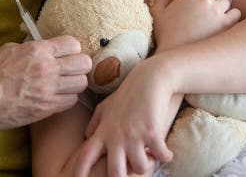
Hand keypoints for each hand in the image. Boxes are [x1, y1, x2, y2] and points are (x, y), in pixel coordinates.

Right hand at [0, 36, 90, 129]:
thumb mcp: (10, 50)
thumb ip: (34, 47)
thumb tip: (48, 47)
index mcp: (37, 50)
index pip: (74, 44)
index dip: (71, 48)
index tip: (66, 53)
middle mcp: (47, 69)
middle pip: (84, 63)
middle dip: (78, 64)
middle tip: (69, 68)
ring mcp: (48, 90)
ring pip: (82, 83)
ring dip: (74, 82)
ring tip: (64, 83)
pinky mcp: (47, 108)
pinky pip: (71, 101)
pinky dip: (67, 98)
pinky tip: (56, 95)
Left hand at [73, 58, 173, 176]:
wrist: (149, 78)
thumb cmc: (127, 93)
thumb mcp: (106, 106)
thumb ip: (95, 123)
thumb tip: (86, 136)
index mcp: (103, 132)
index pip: (85, 156)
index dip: (79, 172)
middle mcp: (116, 136)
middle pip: (114, 173)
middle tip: (129, 171)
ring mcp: (134, 135)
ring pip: (139, 168)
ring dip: (147, 165)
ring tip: (150, 156)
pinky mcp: (152, 132)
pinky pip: (160, 156)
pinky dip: (165, 156)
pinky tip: (166, 150)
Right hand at [150, 0, 240, 51]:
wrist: (175, 59)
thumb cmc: (165, 35)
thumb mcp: (157, 10)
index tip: (197, 1)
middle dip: (208, 2)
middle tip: (200, 17)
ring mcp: (217, 11)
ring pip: (225, 3)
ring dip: (220, 10)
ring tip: (210, 23)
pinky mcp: (227, 25)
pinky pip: (236, 14)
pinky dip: (231, 18)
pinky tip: (222, 27)